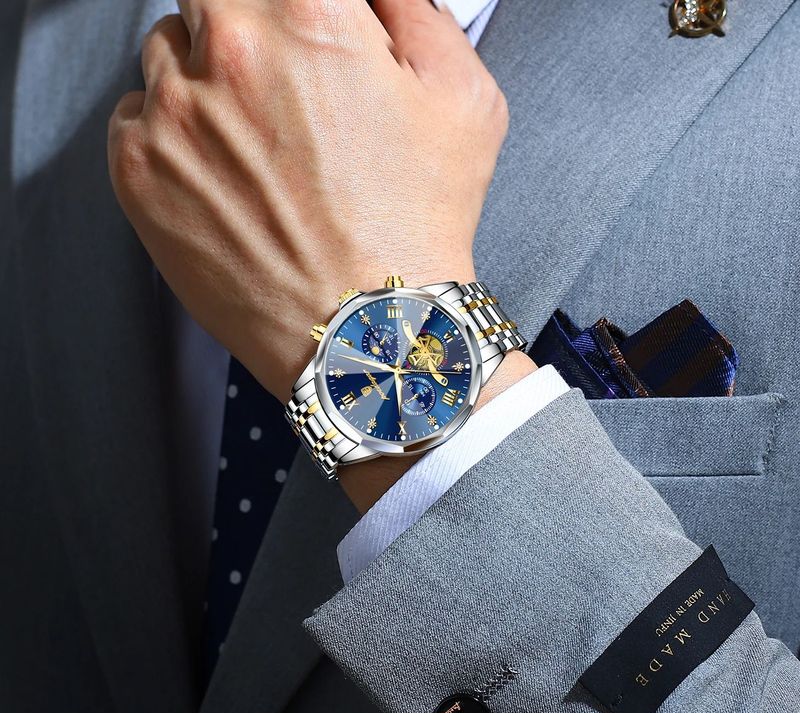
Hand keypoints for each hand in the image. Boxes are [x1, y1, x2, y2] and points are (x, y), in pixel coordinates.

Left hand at [108, 0, 508, 401]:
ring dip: (205, 82)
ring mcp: (174, 113)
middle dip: (246, 30)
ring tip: (257, 147)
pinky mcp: (138, 173)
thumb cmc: (416, 230)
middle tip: (283, 88)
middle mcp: (230, 49)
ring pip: (168, 54)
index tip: (303, 44)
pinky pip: (133, 119)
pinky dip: (169, 137)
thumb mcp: (463, 100)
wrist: (367, 333)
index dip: (299, 11)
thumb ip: (412, 10)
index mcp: (310, 12)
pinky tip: (223, 179)